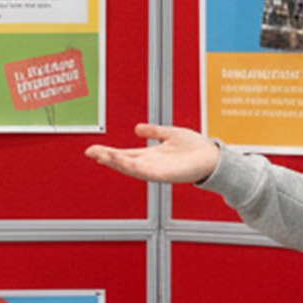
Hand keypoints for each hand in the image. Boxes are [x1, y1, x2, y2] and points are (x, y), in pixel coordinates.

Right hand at [85, 123, 220, 184]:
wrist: (212, 158)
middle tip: (90, 152)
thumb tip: (137, 128)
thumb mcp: (170, 134)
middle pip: (123, 162)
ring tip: (101, 156)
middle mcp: (150, 165)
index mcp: (150, 156)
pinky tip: (123, 161)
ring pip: (131, 168)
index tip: (93, 150)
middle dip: (106, 157)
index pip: (125, 154)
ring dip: (116, 162)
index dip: (109, 152)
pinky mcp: (165, 175)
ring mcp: (156, 171)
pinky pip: (145, 171)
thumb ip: (154, 131)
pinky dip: (133, 167)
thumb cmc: (195, 148)